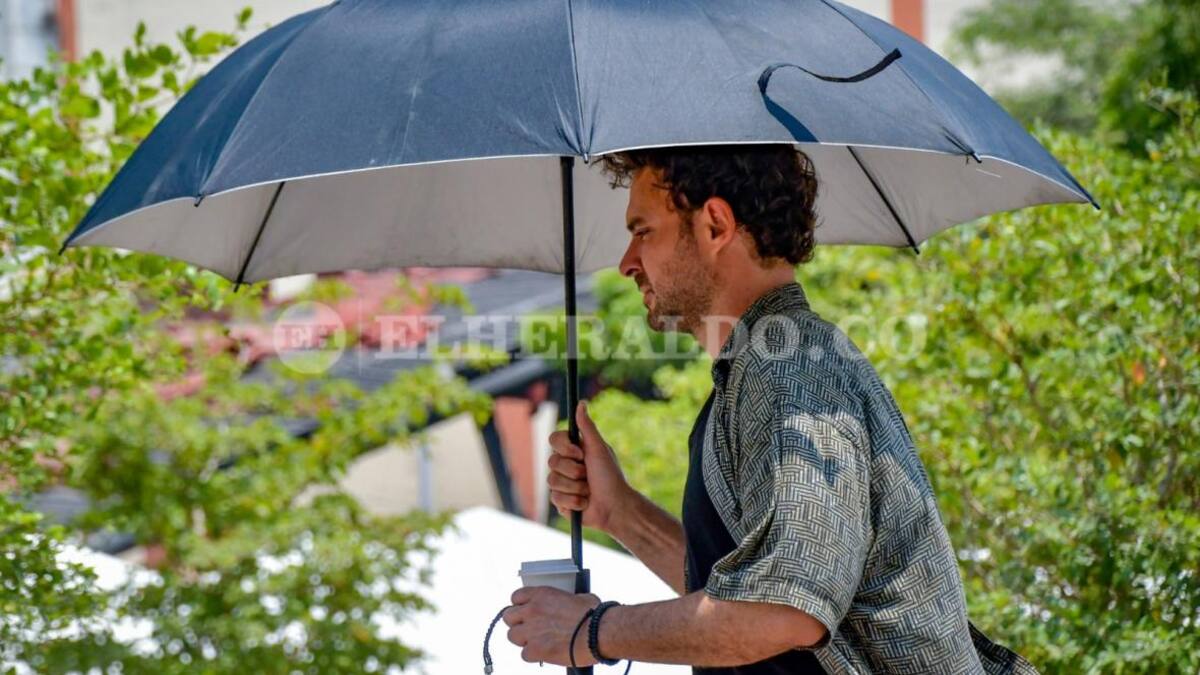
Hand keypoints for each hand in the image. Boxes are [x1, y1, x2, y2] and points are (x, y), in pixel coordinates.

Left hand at [503, 587, 600, 666]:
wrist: (599, 633)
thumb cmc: (594, 615)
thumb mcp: (579, 597)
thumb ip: (565, 600)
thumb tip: (569, 604)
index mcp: (542, 595)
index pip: (516, 597)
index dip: (520, 605)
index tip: (525, 611)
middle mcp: (532, 610)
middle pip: (508, 616)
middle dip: (517, 623)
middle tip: (528, 628)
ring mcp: (531, 630)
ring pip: (512, 636)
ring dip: (523, 639)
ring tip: (536, 642)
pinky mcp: (535, 649)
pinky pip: (524, 654)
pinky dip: (533, 655)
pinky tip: (544, 653)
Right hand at [548, 401, 632, 532]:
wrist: (615, 507)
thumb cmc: (610, 476)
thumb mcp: (599, 449)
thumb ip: (587, 427)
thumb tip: (581, 403)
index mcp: (574, 451)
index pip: (554, 440)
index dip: (564, 448)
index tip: (579, 454)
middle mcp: (566, 465)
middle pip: (551, 461)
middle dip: (573, 470)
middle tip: (588, 475)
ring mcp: (562, 484)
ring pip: (552, 481)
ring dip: (575, 487)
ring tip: (588, 491)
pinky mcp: (560, 501)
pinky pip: (555, 498)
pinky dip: (573, 501)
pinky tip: (584, 503)